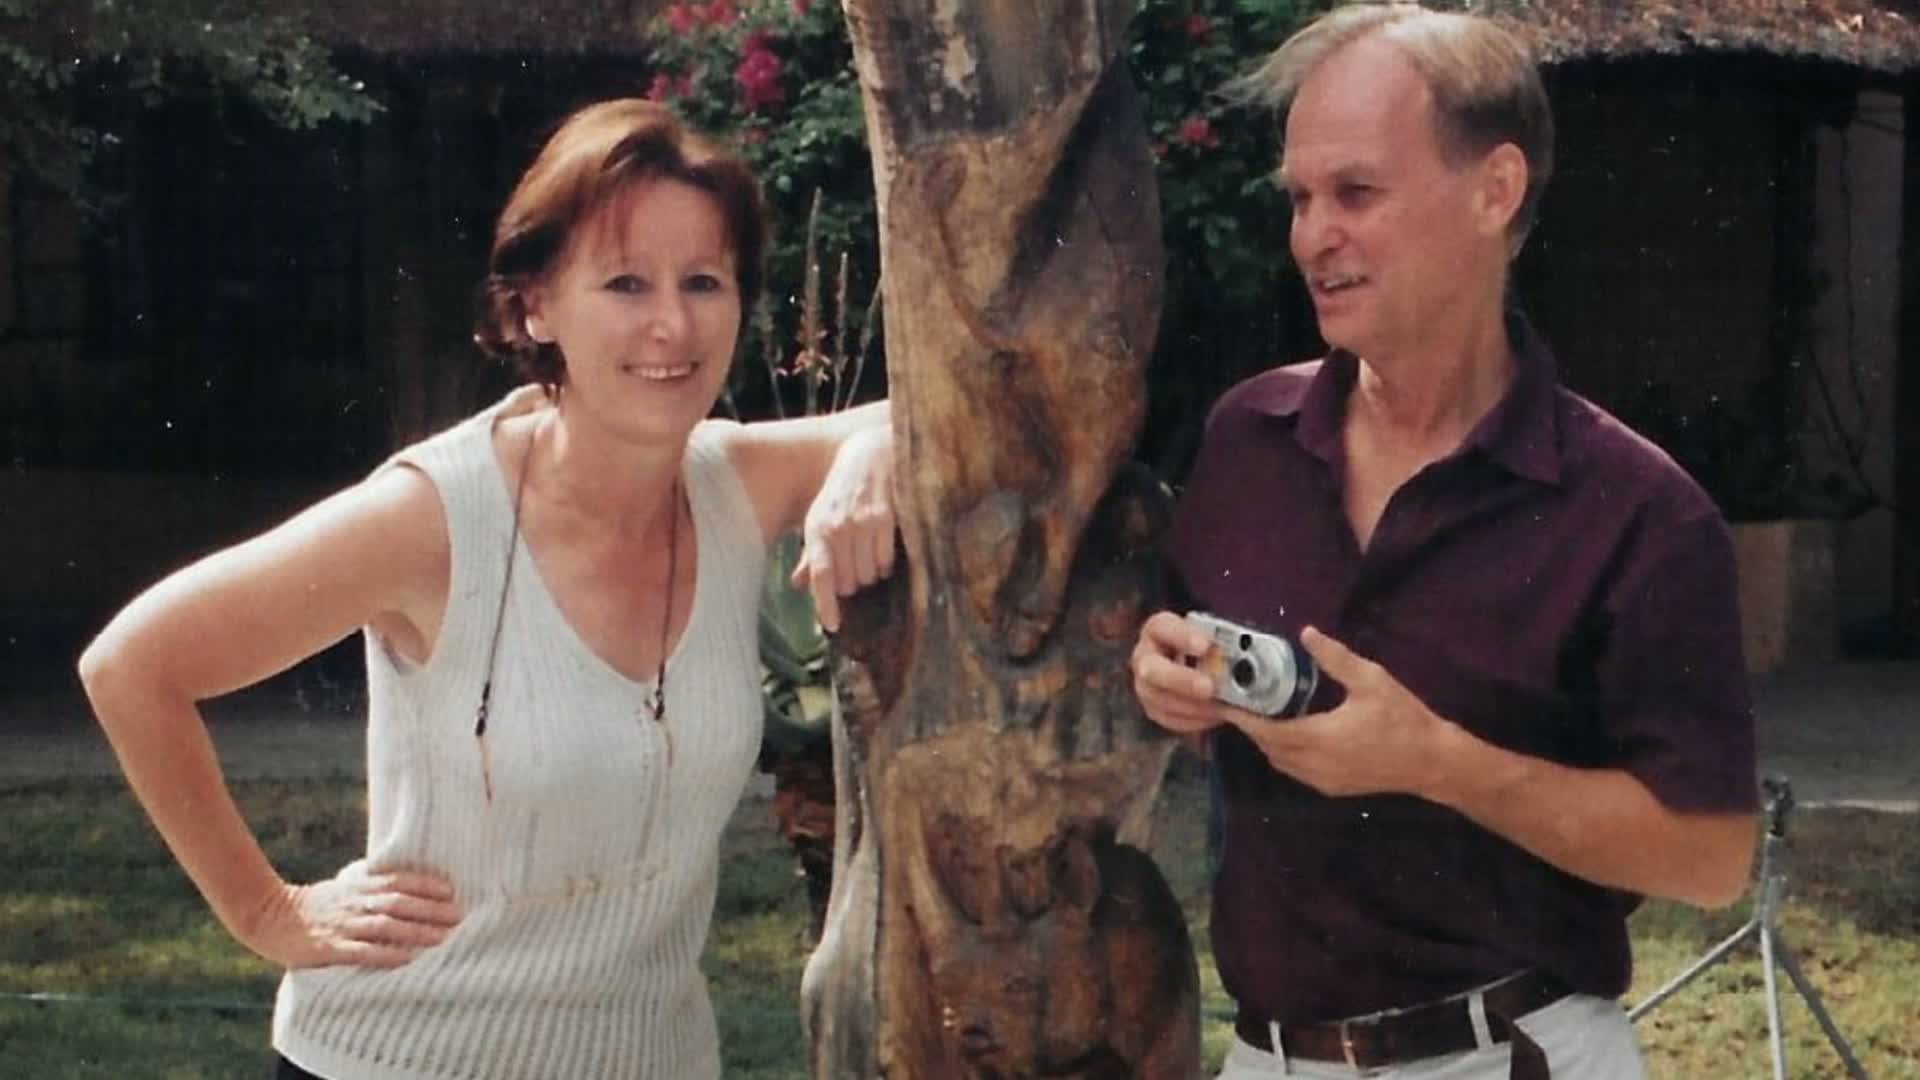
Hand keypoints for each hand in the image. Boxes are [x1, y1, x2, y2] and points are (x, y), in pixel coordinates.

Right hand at [237, 860, 461, 969]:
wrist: (269, 916)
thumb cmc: (315, 904)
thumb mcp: (344, 887)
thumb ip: (371, 887)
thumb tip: (407, 887)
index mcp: (358, 885)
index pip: (397, 881)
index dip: (424, 885)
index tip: (450, 891)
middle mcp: (355, 902)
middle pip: (398, 903)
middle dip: (430, 910)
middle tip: (458, 917)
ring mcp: (342, 925)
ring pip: (385, 926)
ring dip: (416, 932)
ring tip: (442, 939)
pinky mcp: (329, 948)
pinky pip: (361, 952)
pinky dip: (384, 955)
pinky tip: (405, 960)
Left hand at [791, 425, 897, 631]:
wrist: (871, 454)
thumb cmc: (842, 492)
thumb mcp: (820, 518)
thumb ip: (811, 554)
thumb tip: (799, 585)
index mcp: (816, 528)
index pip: (819, 574)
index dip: (825, 604)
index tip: (832, 627)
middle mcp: (837, 527)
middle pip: (848, 581)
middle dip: (852, 583)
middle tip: (854, 569)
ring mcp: (862, 523)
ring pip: (868, 574)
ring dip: (870, 574)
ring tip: (868, 555)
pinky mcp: (885, 518)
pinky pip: (886, 561)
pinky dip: (885, 564)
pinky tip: (882, 551)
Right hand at [1129, 611, 1227, 734]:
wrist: (1207, 669)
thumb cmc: (1213, 648)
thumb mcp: (1219, 638)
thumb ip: (1228, 643)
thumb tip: (1246, 655)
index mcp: (1159, 629)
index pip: (1162, 627)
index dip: (1182, 636)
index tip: (1206, 646)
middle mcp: (1146, 656)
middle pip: (1151, 669)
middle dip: (1182, 680)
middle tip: (1210, 687)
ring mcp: (1146, 685)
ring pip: (1159, 699)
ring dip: (1192, 705)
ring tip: (1221, 706)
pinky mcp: (1154, 709)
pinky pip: (1169, 718)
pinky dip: (1194, 720)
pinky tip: (1214, 715)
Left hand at [1222, 626, 1452, 796]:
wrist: (1432, 762)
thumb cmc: (1402, 718)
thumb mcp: (1371, 680)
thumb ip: (1335, 658)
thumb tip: (1306, 633)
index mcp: (1320, 738)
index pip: (1267, 732)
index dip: (1242, 718)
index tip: (1222, 702)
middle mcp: (1315, 765)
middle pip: (1268, 748)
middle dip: (1251, 727)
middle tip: (1238, 702)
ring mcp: (1322, 781)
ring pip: (1280, 763)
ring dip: (1267, 742)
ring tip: (1259, 714)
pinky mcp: (1332, 789)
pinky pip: (1296, 772)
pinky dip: (1284, 754)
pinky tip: (1288, 733)